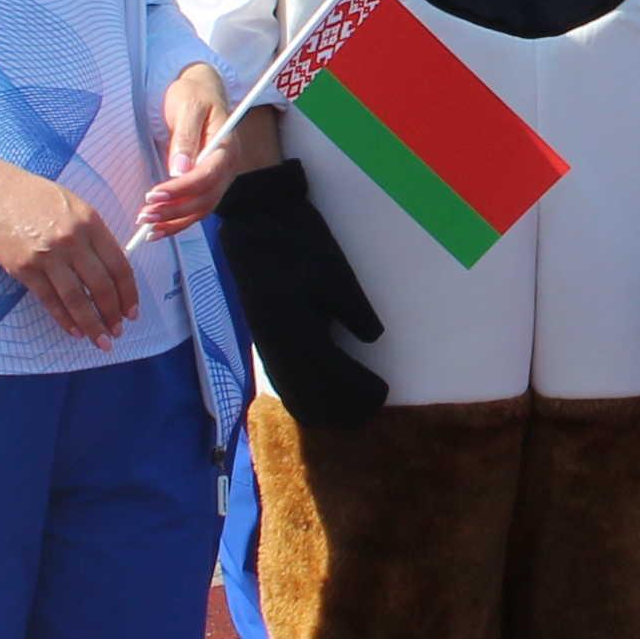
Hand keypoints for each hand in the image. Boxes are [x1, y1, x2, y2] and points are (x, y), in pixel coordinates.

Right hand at [0, 140, 141, 345]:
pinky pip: (50, 300)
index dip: (128, 293)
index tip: (132, 310)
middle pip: (101, 286)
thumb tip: (110, 269)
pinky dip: (64, 319)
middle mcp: (72, 240)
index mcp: (90, 222)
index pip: (119, 266)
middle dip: (113, 314)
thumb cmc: (32, 196)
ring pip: (77, 299)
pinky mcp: (23, 269)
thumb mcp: (72, 205)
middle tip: (118, 330)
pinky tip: (75, 331)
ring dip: (92, 324)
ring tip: (102, 340)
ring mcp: (47, 256)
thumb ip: (93, 234)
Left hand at [137, 64, 241, 235]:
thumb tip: (178, 169)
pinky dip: (177, 221)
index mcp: (227, 146)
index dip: (181, 189)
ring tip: (146, 227)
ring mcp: (219, 178)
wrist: (200, 91)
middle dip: (174, 211)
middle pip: (205, 198)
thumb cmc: (194, 94)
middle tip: (144, 215)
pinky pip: (195, 208)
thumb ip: (185, 137)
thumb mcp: (187, 106)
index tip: (154, 195)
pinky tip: (157, 229)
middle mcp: (227, 167)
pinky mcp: (206, 184)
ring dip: (174, 221)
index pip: (208, 176)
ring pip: (200, 209)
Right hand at [212, 158, 386, 426]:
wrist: (255, 226)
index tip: (383, 393)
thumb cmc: (299, 243)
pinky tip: (322, 402)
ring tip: (354, 412)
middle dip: (343, 409)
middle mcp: (277, 344)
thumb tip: (372, 338)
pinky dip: (305, 400)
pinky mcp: (264, 342)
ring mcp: (267, 346)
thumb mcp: (334, 272)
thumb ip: (354, 309)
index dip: (358, 390)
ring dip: (324, 409)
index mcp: (296, 325)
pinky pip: (283, 384)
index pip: (331, 374)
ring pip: (294, 395)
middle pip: (311, 396)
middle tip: (373, 409)